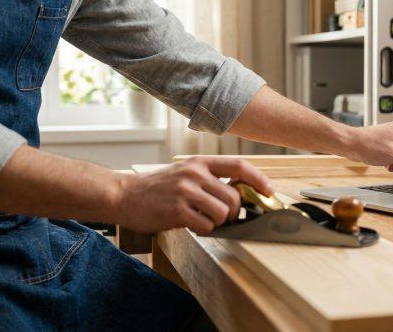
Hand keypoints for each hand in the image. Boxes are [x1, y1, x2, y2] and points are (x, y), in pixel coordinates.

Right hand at [114, 157, 272, 233]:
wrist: (123, 195)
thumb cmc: (157, 188)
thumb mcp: (185, 174)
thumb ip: (209, 179)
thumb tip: (240, 194)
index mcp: (200, 162)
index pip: (239, 166)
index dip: (258, 179)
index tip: (269, 191)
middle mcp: (195, 173)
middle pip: (234, 196)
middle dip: (233, 212)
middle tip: (220, 217)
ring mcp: (186, 191)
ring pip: (223, 213)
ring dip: (217, 222)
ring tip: (201, 219)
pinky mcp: (178, 210)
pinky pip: (207, 226)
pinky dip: (203, 230)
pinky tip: (190, 224)